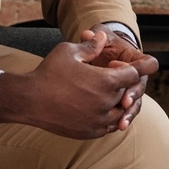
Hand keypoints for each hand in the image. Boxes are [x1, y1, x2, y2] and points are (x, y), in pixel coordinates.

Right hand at [0, 32, 151, 138]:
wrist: (28, 100)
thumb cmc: (49, 72)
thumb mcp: (70, 51)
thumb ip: (91, 45)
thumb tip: (103, 36)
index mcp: (106, 81)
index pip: (134, 75)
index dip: (135, 67)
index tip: (140, 64)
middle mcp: (107, 103)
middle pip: (127, 92)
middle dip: (123, 83)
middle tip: (113, 75)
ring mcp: (99, 120)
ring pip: (120, 111)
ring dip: (118, 102)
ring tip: (106, 92)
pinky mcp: (90, 132)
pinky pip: (108, 125)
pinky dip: (109, 116)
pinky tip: (99, 108)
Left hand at [83, 25, 158, 130]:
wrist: (99, 60)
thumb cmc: (102, 47)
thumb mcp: (99, 39)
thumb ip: (94, 36)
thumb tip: (87, 34)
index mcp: (135, 59)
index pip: (146, 63)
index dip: (135, 66)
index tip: (114, 66)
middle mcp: (136, 77)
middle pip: (140, 88)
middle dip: (132, 96)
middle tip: (123, 103)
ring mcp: (130, 92)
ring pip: (134, 105)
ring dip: (129, 115)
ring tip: (121, 124)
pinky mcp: (122, 104)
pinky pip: (125, 114)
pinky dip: (121, 121)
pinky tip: (114, 128)